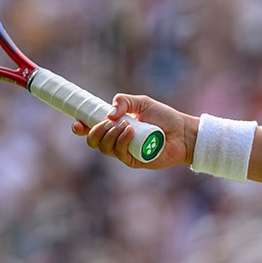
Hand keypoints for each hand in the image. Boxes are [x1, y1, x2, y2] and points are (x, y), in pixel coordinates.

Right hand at [73, 94, 194, 168]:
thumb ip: (124, 101)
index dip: (80, 127)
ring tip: (127, 125)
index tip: (77, 122)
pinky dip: (122, 141)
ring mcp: (124, 151)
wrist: (183, 132)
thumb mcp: (142, 103)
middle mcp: (116, 139)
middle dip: (95, 131)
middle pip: (93, 141)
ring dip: (111, 135)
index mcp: (114, 125)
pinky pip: (119, 153)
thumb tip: (109, 113)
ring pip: (104, 147)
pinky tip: (131, 132)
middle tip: (109, 122)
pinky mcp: (133, 160)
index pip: (90, 128)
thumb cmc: (164, 117)